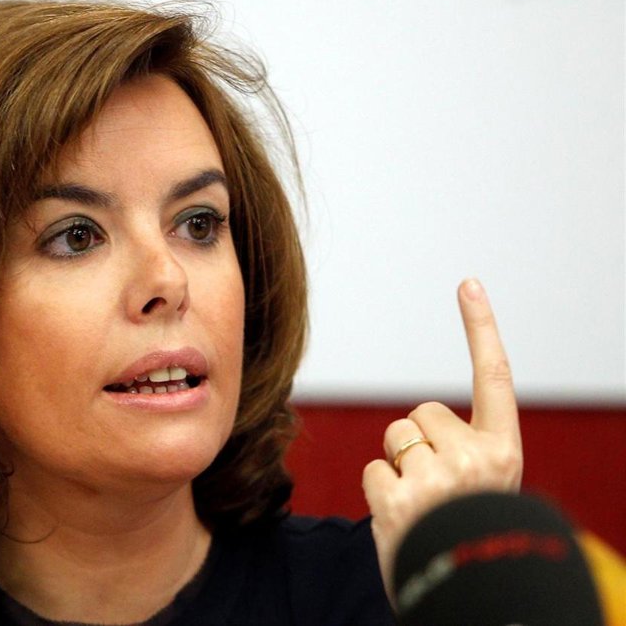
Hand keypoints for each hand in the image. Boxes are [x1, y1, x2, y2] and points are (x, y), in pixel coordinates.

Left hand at [362, 278, 522, 599]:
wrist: (464, 591)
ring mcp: (437, 479)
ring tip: (420, 507)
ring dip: (398, 467)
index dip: (481, 328)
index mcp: (504, 454)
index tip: (468, 284)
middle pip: (420, 414)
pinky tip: (401, 519)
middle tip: (435, 488)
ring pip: (394, 438)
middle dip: (417, 442)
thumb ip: (463, 453)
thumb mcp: (482, 491)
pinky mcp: (398, 499)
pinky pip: (372, 470)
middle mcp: (478, 460)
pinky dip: (379, 491)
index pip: (495, 379)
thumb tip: (421, 423)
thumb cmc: (465, 537)